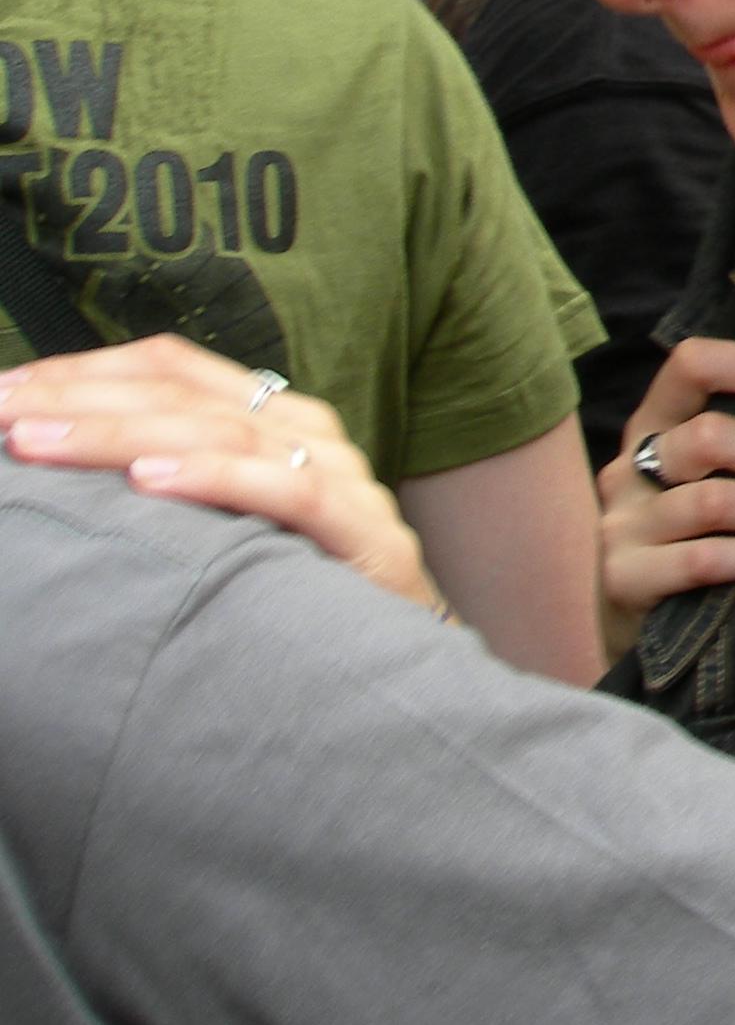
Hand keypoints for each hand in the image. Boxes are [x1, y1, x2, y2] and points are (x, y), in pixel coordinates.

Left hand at [0, 336, 432, 608]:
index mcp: (276, 416)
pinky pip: (291, 491)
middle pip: (185, 397)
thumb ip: (171, 478)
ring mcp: (344, 480)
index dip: (86, 369)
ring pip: (225, 433)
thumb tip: (55, 455)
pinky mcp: (367, 537)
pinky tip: (151, 479)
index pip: (173, 367)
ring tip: (43, 442)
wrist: (403, 656)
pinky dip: (217, 478)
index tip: (5, 390)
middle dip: (82, 401)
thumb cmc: (300, 586)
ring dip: (122, 434)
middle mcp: (312, 433)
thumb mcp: (230, 518)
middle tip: (1, 413)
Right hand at [598, 337, 734, 639]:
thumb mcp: (713, 474)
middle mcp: (629, 466)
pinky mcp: (624, 576)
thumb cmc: (701, 530)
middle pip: (709, 436)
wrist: (638, 617)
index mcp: (654, 423)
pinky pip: (704, 560)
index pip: (691, 364)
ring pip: (715, 501)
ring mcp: (622, 523)